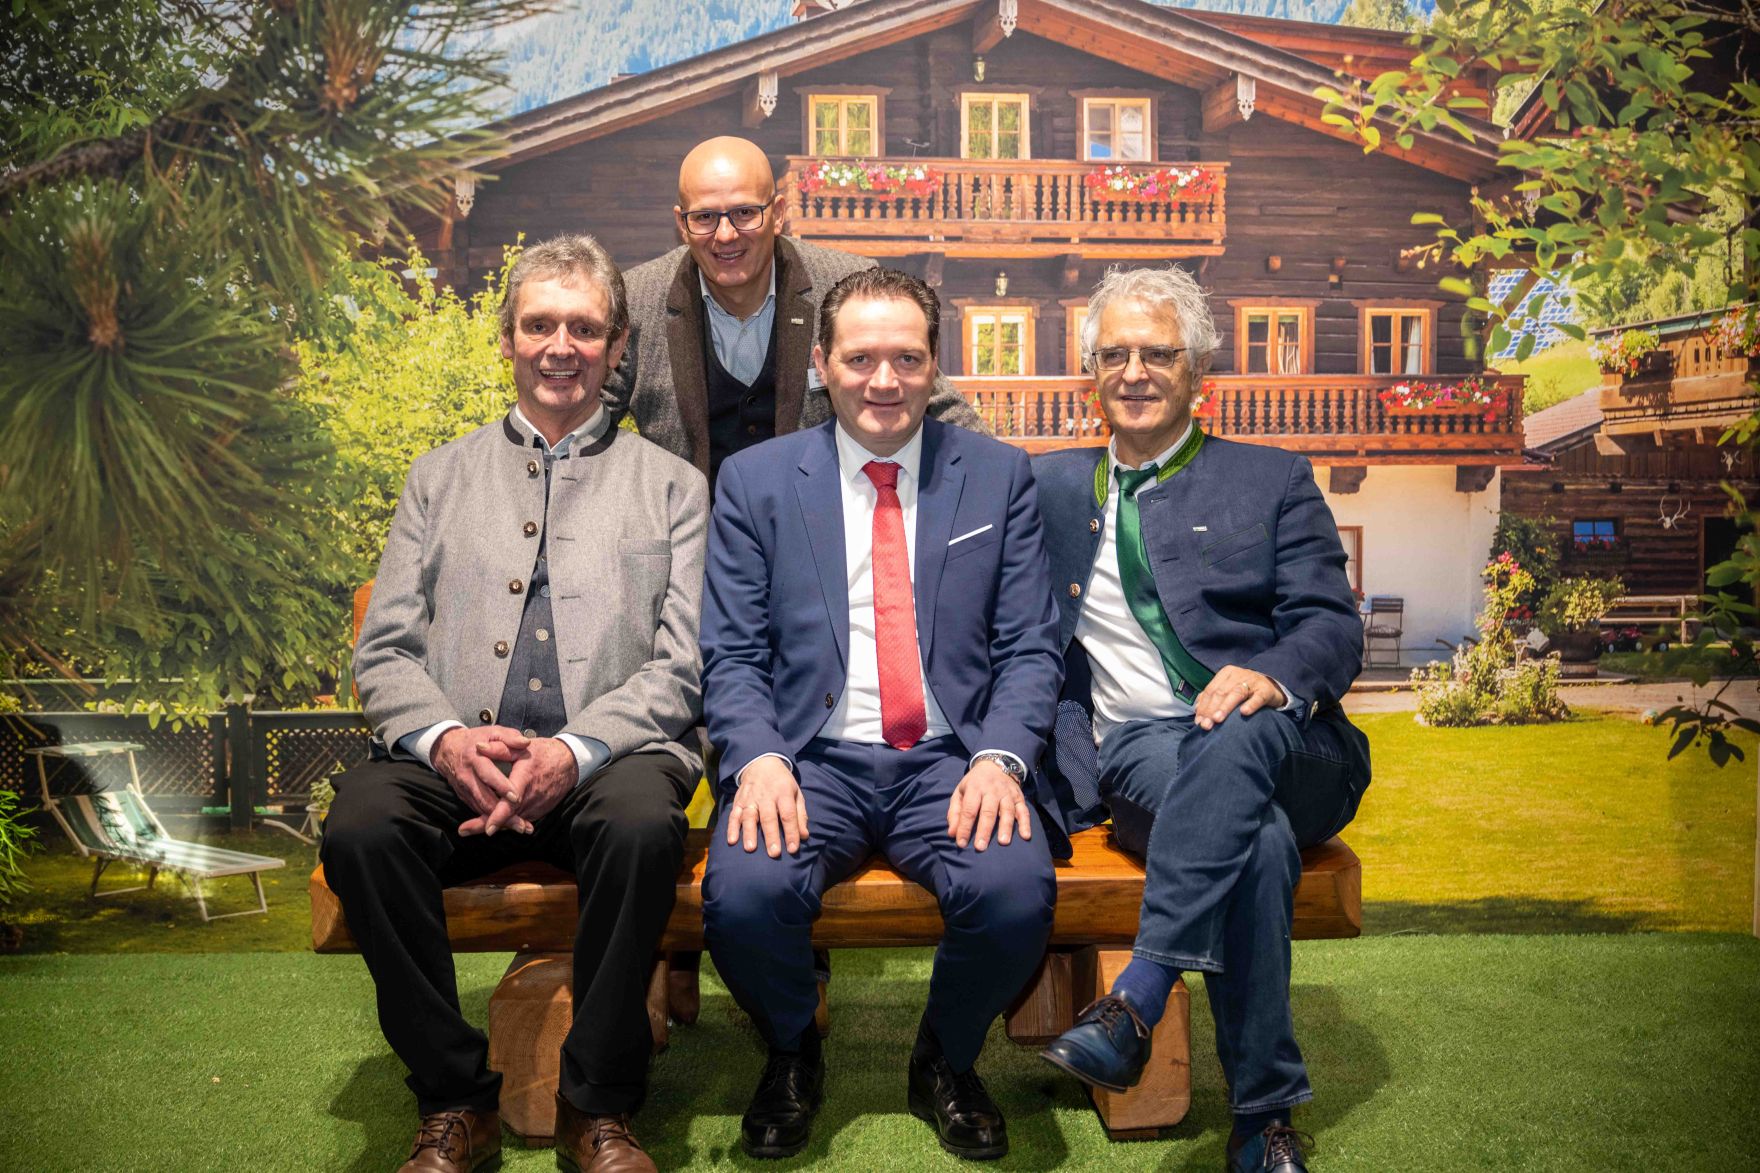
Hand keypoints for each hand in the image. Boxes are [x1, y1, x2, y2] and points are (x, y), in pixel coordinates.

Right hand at [433, 726, 531, 832]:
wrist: (447, 749)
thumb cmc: (475, 739)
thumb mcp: (491, 732)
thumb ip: (509, 737)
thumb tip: (526, 742)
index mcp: (475, 758)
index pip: (488, 774)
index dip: (501, 787)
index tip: (515, 797)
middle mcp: (467, 776)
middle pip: (484, 798)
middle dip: (502, 813)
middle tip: (522, 823)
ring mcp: (464, 789)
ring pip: (481, 809)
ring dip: (499, 821)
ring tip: (520, 827)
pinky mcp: (464, 797)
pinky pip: (478, 810)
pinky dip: (492, 819)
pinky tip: (508, 825)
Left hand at [459, 734, 577, 835]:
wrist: (568, 763)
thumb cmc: (544, 753)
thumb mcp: (521, 749)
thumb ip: (499, 749)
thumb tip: (478, 747)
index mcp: (525, 779)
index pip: (511, 803)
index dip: (499, 816)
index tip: (488, 828)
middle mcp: (531, 797)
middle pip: (508, 818)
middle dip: (486, 825)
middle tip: (464, 830)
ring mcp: (536, 807)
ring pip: (512, 821)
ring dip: (494, 824)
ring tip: (471, 828)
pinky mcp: (538, 812)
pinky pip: (519, 819)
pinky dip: (506, 821)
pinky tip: (492, 821)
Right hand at [726, 756, 808, 857]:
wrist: (761, 763)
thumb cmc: (782, 783)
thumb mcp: (796, 793)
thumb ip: (800, 815)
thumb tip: (804, 836)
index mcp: (783, 793)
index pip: (788, 814)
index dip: (791, 832)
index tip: (793, 849)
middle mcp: (766, 796)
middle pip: (768, 817)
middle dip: (771, 836)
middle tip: (774, 853)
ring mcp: (750, 798)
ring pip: (749, 816)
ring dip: (749, 833)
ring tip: (751, 848)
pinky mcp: (738, 801)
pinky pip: (734, 814)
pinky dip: (731, 827)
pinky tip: (732, 840)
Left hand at [947, 759, 1030, 850]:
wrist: (995, 765)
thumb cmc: (974, 784)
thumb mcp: (960, 792)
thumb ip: (955, 812)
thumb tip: (952, 834)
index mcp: (974, 788)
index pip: (969, 810)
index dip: (964, 827)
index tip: (961, 843)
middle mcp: (992, 790)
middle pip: (988, 812)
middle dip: (984, 830)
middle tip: (981, 847)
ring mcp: (1007, 793)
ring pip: (1007, 811)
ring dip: (1006, 827)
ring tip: (1003, 842)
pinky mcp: (1019, 797)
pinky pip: (1024, 811)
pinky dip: (1025, 823)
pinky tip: (1025, 836)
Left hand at [1193, 665, 1285, 730]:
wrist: (1270, 686)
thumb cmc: (1244, 690)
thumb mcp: (1227, 689)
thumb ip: (1212, 697)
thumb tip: (1197, 710)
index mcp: (1226, 673)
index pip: (1211, 690)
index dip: (1203, 706)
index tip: (1198, 722)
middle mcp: (1238, 675)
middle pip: (1221, 692)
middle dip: (1211, 710)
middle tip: (1206, 725)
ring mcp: (1252, 681)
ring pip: (1236, 694)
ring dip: (1225, 707)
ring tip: (1218, 719)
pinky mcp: (1266, 690)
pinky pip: (1258, 698)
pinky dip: (1251, 705)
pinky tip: (1244, 713)